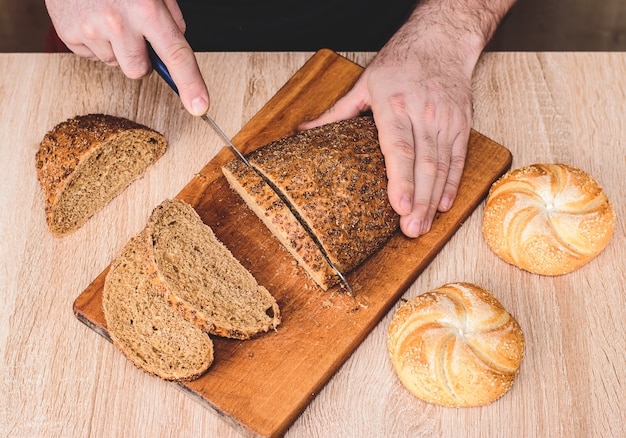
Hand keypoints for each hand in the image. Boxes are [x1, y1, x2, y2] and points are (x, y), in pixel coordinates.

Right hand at [45, 0, 208, 115]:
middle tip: (133, 33)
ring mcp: (91, 30)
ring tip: (108, 19)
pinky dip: (96, 43)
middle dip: (141, 59)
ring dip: (117, 49)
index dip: (191, 83)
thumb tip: (178, 44)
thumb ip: (170, 16)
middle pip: (140, 71)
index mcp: (147, 9)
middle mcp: (119, 21)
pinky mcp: (69, 35)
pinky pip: (92, 57)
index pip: (176, 54)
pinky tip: (92, 19)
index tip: (200, 106)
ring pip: (115, 65)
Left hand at [301, 0, 513, 237]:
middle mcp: (422, 115)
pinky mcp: (461, 124)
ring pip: (442, 167)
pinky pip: (458, 159)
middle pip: (423, 165)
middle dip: (419, 202)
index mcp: (394, 106)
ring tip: (425, 227)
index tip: (400, 208)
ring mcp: (445, 121)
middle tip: (412, 232)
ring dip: (434, 200)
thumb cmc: (400, 63)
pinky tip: (445, 205)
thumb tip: (304, 132)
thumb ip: (336, 114)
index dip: (402, 182)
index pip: (399, 150)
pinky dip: (453, 184)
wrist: (440, 40)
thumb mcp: (364, 84)